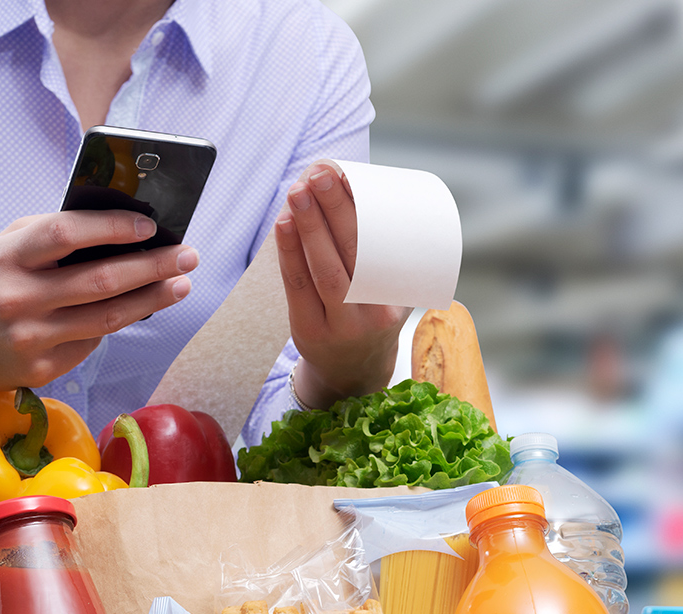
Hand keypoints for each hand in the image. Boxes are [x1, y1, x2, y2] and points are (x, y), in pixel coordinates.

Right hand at [0, 210, 197, 422]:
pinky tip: (139, 308)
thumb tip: (120, 226)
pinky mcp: (41, 370)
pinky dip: (118, 323)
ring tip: (180, 284)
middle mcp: (18, 298)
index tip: (149, 225)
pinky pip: (93, 343)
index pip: (66, 234)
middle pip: (100, 281)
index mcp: (7, 257)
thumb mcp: (4, 248)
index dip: (112, 227)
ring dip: (151, 299)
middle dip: (153, 266)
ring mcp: (31, 339)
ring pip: (107, 318)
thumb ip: (52, 234)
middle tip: (188, 255)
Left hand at [275, 160, 410, 408]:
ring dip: (309, 226)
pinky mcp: (308, 329)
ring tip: (299, 191)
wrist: (353, 369)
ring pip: (324, 269)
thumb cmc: (370, 315)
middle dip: (335, 209)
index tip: (349, 176)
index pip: (380, 248)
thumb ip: (378, 251)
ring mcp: (340, 324)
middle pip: (353, 254)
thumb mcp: (388, 291)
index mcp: (398, 298)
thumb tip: (349, 187)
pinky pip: (297, 285)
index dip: (362, 210)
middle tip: (321, 174)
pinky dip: (289, 251)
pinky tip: (283, 224)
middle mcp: (373, 313)